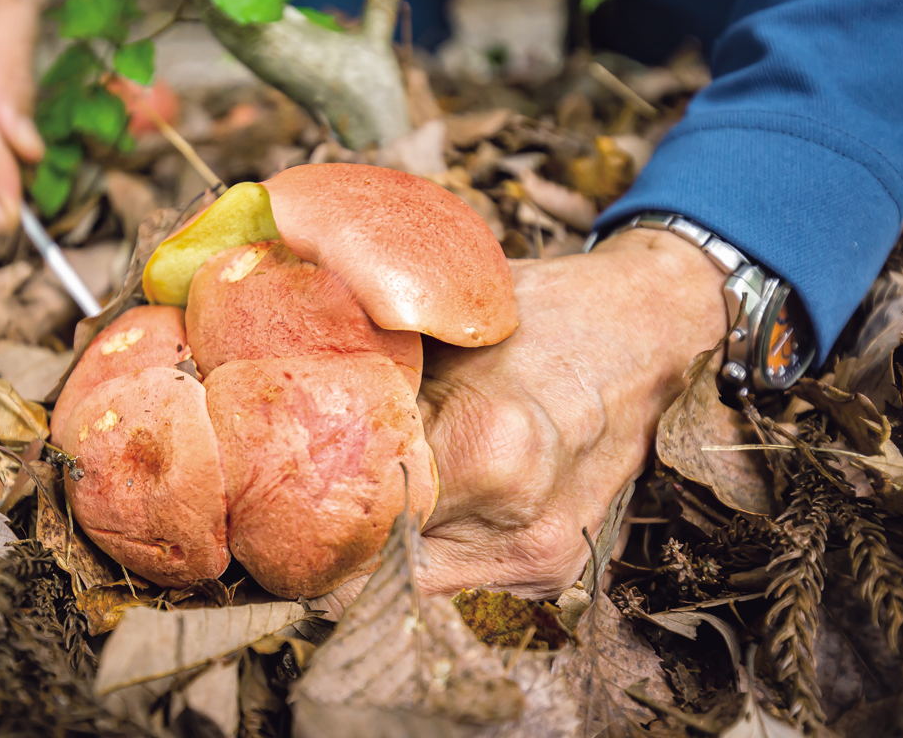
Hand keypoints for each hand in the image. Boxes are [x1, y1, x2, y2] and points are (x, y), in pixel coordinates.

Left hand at [315, 229, 729, 613]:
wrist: (646, 334)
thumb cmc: (542, 314)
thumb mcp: (443, 327)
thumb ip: (368, 380)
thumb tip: (275, 407)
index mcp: (488, 449)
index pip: (353, 517)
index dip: (294, 509)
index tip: (255, 491)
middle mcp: (519, 524)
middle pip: (374, 570)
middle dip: (322, 542)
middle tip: (275, 508)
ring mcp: (541, 560)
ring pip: (410, 588)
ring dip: (366, 556)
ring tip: (330, 512)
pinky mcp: (552, 573)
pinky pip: (454, 581)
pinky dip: (415, 554)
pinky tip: (396, 515)